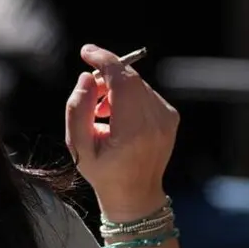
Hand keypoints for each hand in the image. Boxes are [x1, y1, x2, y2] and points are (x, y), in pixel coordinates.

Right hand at [65, 44, 178, 220]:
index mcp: (133, 130)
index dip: (103, 60)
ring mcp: (167, 118)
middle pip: (129, 78)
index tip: (86, 52)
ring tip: (102, 112)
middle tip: (89, 92)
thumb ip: (77, 108)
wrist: (135, 195)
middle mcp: (155, 121)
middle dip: (106, 76)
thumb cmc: (103, 172)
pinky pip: (145, 93)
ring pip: (137, 84)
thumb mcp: (78, 146)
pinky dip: (128, 97)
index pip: (122, 80)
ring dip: (116, 88)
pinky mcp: (171, 116)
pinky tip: (118, 117)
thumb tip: (87, 77)